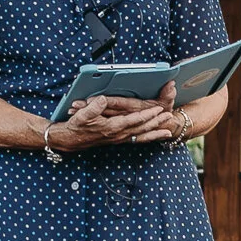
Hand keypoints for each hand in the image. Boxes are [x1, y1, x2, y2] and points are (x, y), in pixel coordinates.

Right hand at [49, 93, 169, 151]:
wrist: (71, 140)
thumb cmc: (77, 126)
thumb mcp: (82, 115)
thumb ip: (93, 108)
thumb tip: (103, 100)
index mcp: (112, 127)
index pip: (133, 120)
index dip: (146, 115)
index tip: (157, 110)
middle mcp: (118, 134)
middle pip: (142, 128)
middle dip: (156, 123)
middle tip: (169, 116)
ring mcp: (119, 138)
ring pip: (141, 136)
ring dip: (155, 132)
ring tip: (168, 130)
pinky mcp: (119, 140)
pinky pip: (137, 140)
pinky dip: (148, 139)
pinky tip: (155, 137)